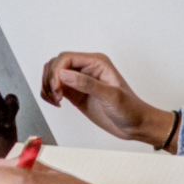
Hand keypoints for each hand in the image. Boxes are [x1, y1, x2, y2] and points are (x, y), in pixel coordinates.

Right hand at [39, 51, 176, 151]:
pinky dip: (49, 94)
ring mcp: (80, 81)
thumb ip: (87, 84)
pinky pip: (55, 87)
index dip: (57, 71)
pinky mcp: (76, 93)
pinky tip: (56, 102)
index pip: (66, 58)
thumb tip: (64, 74)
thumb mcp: (111, 96)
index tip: (57, 88)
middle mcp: (87, 69)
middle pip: (56, 64)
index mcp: (97, 63)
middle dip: (50, 79)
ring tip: (56, 100)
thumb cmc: (130, 109)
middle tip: (56, 96)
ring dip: (47, 86)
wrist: (136, 125)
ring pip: (53, 75)